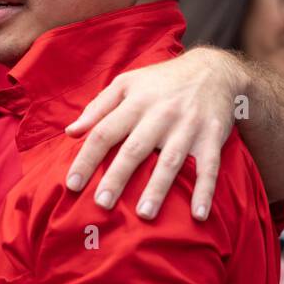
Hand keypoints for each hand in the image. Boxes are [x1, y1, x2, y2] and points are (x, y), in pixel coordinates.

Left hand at [64, 48, 244, 220]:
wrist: (213, 69)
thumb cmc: (160, 82)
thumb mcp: (126, 83)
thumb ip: (97, 107)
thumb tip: (70, 132)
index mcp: (135, 103)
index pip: (104, 133)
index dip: (86, 159)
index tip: (72, 184)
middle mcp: (160, 115)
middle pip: (134, 149)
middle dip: (117, 177)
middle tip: (102, 203)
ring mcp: (187, 127)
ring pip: (170, 161)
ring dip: (157, 188)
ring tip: (143, 214)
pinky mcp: (211, 137)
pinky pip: (209, 167)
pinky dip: (205, 190)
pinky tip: (198, 214)